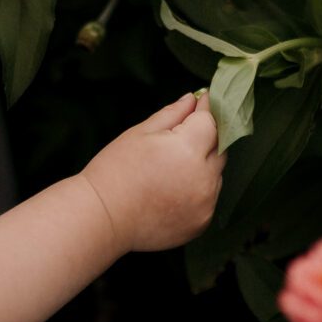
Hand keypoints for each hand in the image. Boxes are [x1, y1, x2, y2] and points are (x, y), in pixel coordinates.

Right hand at [82, 95, 225, 254]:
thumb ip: (173, 114)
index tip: (200, 102)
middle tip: (179, 139)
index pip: (211, 120)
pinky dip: (198, 190)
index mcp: (188, 149)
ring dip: (203, 165)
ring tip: (171, 170)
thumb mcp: (140, 133)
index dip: (205, 109)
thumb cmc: (114, 171)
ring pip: (216, 173)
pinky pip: (210, 198)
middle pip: (220, 147)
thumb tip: (193, 99)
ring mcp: (206, 202)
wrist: (102, 218)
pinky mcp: (202, 222)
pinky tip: (173, 191)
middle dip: (206, 138)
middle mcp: (204, 176)